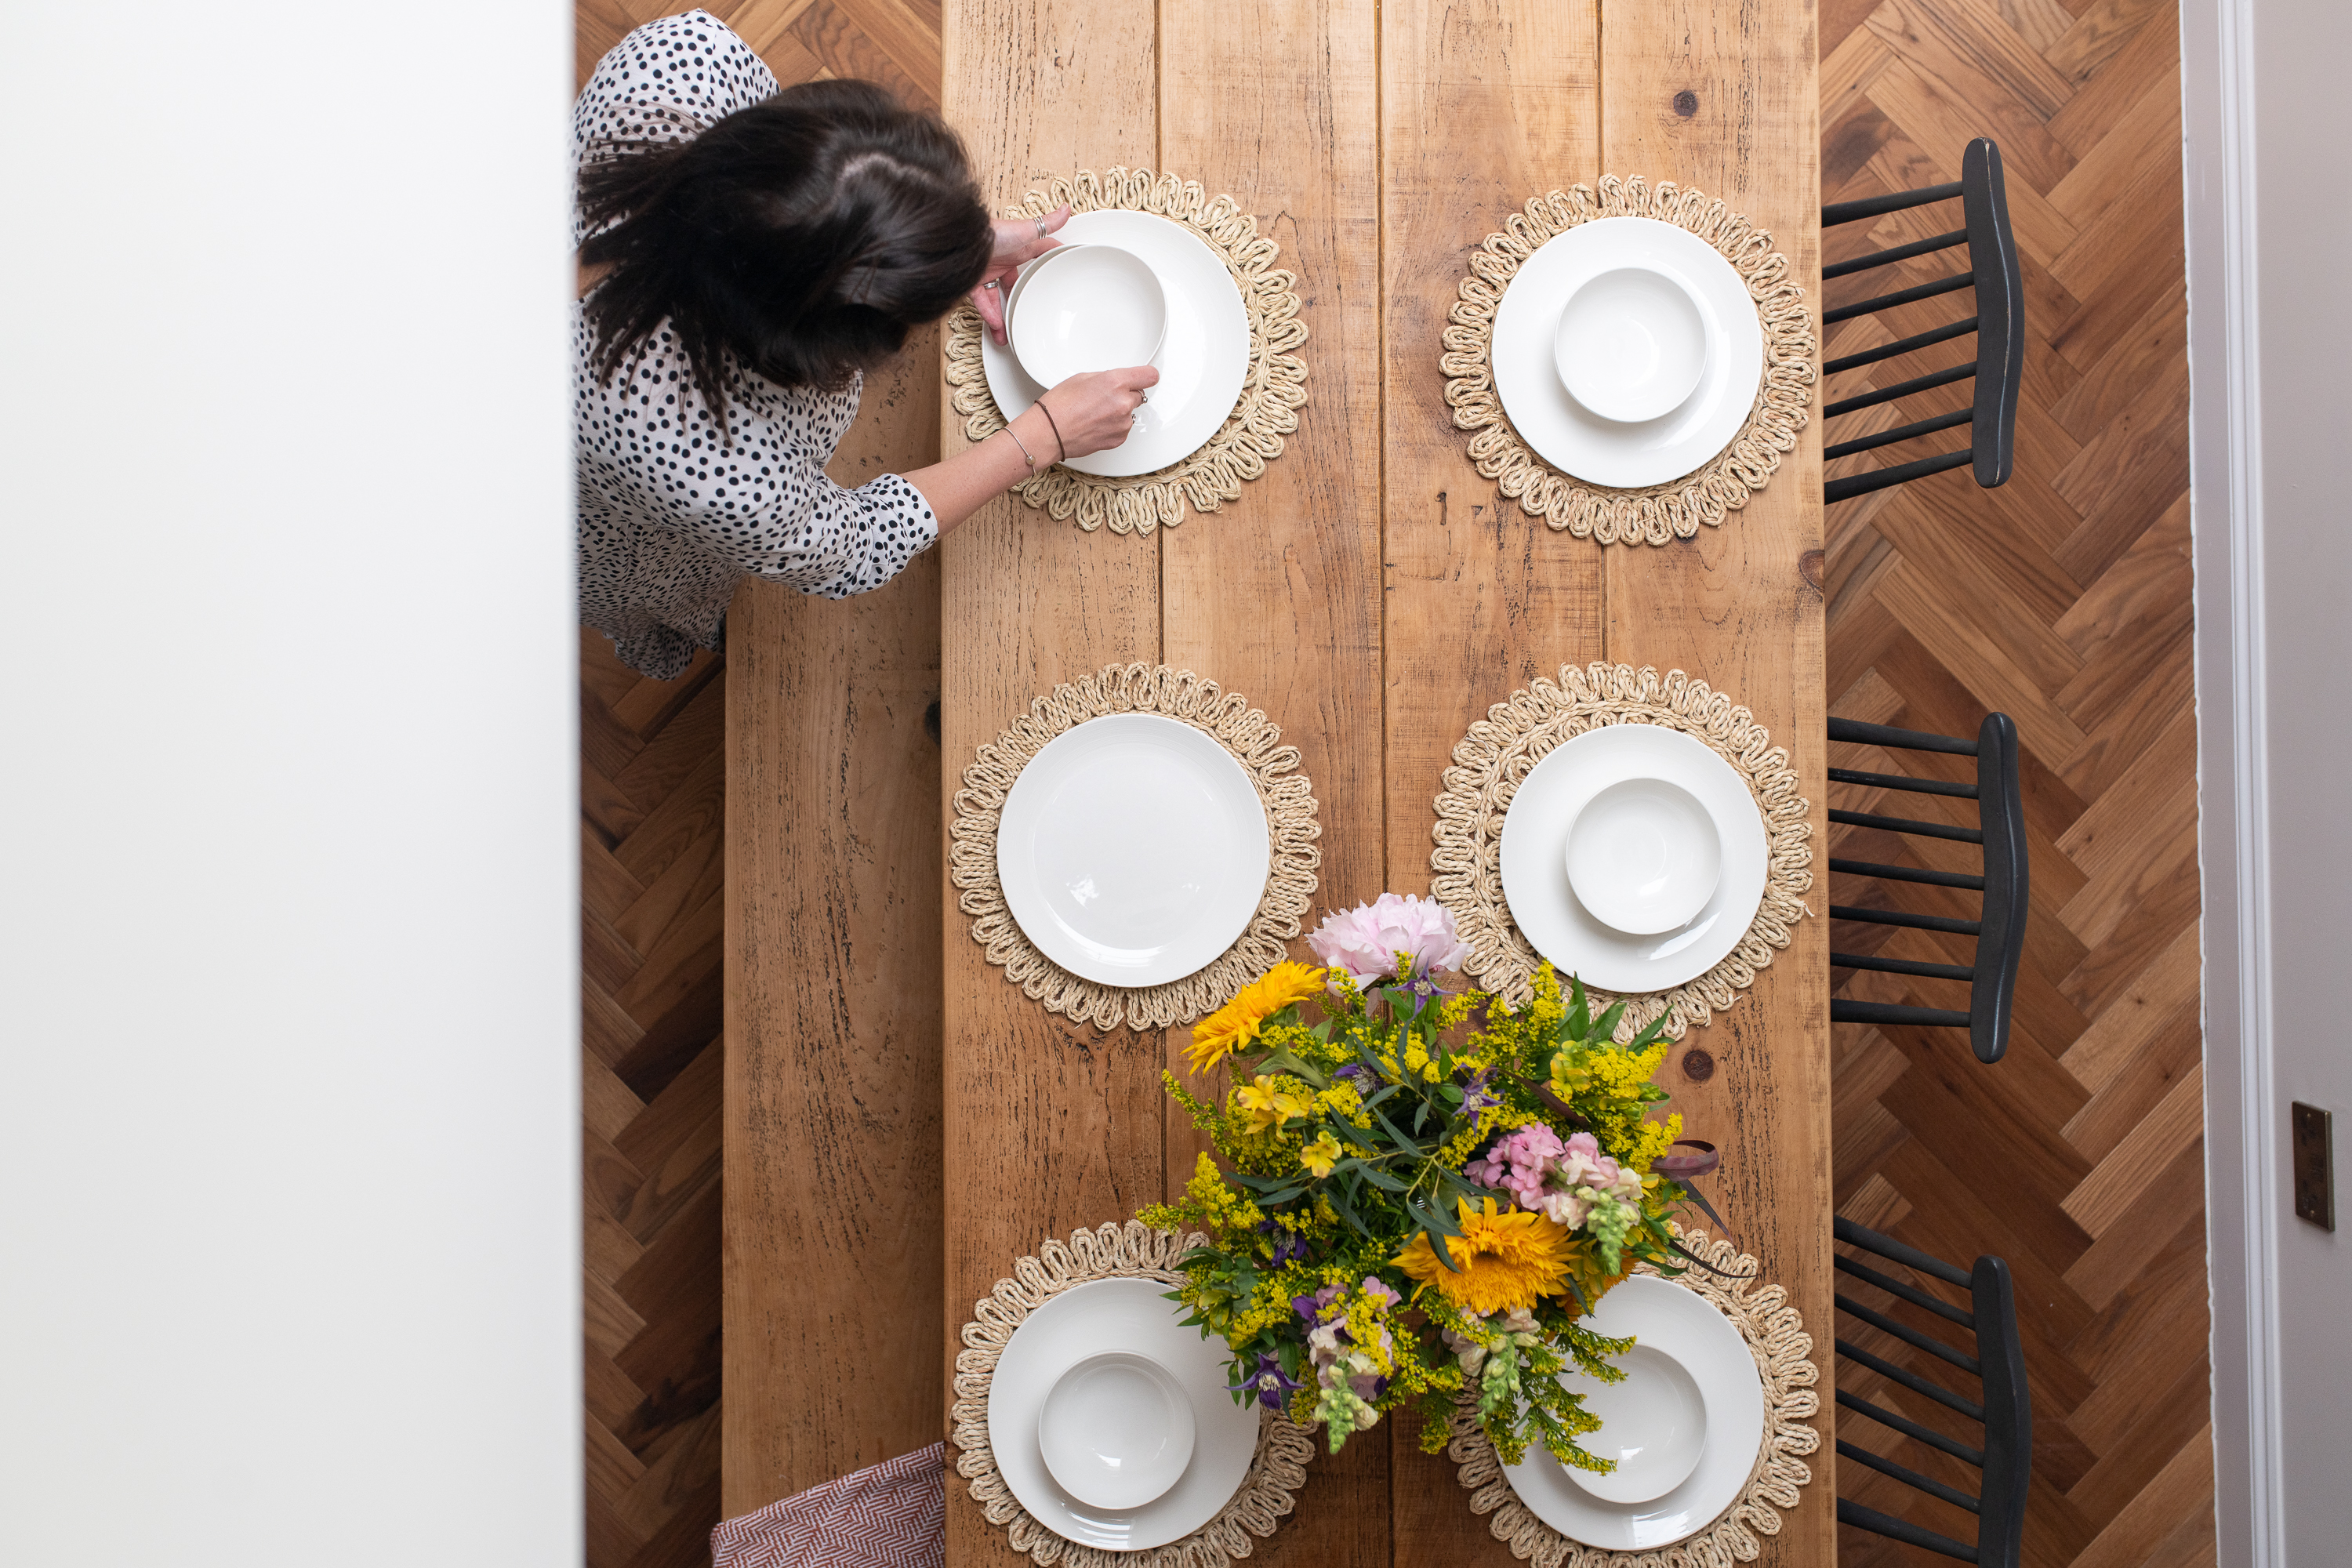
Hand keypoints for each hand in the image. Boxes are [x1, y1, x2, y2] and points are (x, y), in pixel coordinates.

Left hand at [969, 204, 1072, 344]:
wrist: (962, 243)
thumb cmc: (992, 233)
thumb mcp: (1025, 230)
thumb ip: (1047, 224)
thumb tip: (1065, 210)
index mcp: (1016, 248)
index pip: (1035, 257)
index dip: (1045, 267)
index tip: (1055, 278)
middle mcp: (1001, 260)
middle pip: (1014, 284)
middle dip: (1021, 299)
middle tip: (1030, 312)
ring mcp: (986, 271)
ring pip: (997, 297)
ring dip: (1004, 315)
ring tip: (1009, 332)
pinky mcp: (972, 281)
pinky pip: (982, 302)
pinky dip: (989, 314)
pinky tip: (997, 324)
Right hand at [1036, 365, 1160, 458]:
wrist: (1049, 433)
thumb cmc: (1059, 406)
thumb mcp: (1082, 378)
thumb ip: (1106, 378)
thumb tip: (1116, 382)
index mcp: (1116, 382)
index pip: (1149, 376)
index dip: (1146, 376)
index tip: (1144, 377)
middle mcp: (1123, 403)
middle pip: (1138, 394)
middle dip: (1125, 394)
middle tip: (1104, 397)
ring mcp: (1122, 423)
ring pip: (1129, 412)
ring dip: (1118, 411)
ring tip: (1095, 413)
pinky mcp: (1119, 439)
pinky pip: (1122, 428)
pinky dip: (1113, 425)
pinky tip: (1095, 424)